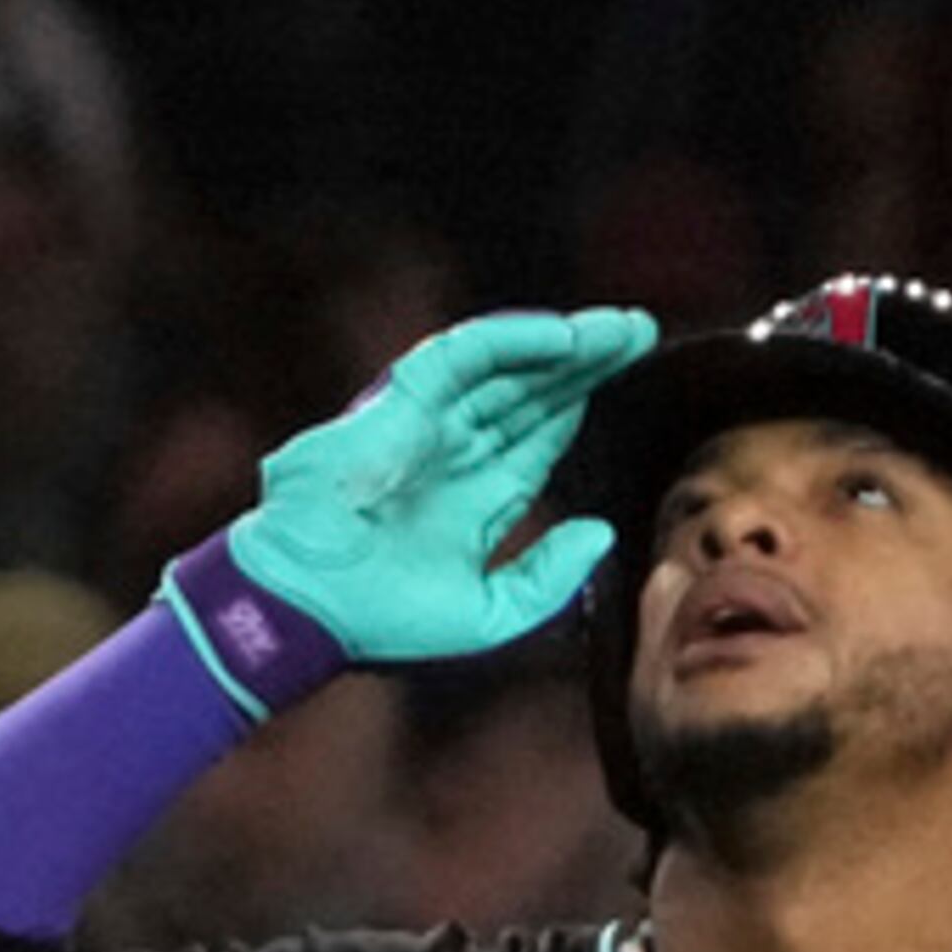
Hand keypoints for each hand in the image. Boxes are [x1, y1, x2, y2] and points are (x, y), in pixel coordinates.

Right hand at [221, 307, 656, 668]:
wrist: (311, 605)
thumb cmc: (383, 623)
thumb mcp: (488, 615)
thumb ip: (547, 579)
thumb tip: (601, 533)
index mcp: (470, 502)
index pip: (535, 444)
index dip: (577, 411)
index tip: (628, 385)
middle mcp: (451, 454)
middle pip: (530, 396)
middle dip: (585, 365)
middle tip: (639, 332)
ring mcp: (427, 424)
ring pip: (507, 368)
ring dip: (564, 345)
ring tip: (620, 329)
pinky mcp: (401, 401)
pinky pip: (466, 355)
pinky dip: (515, 340)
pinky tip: (566, 336)